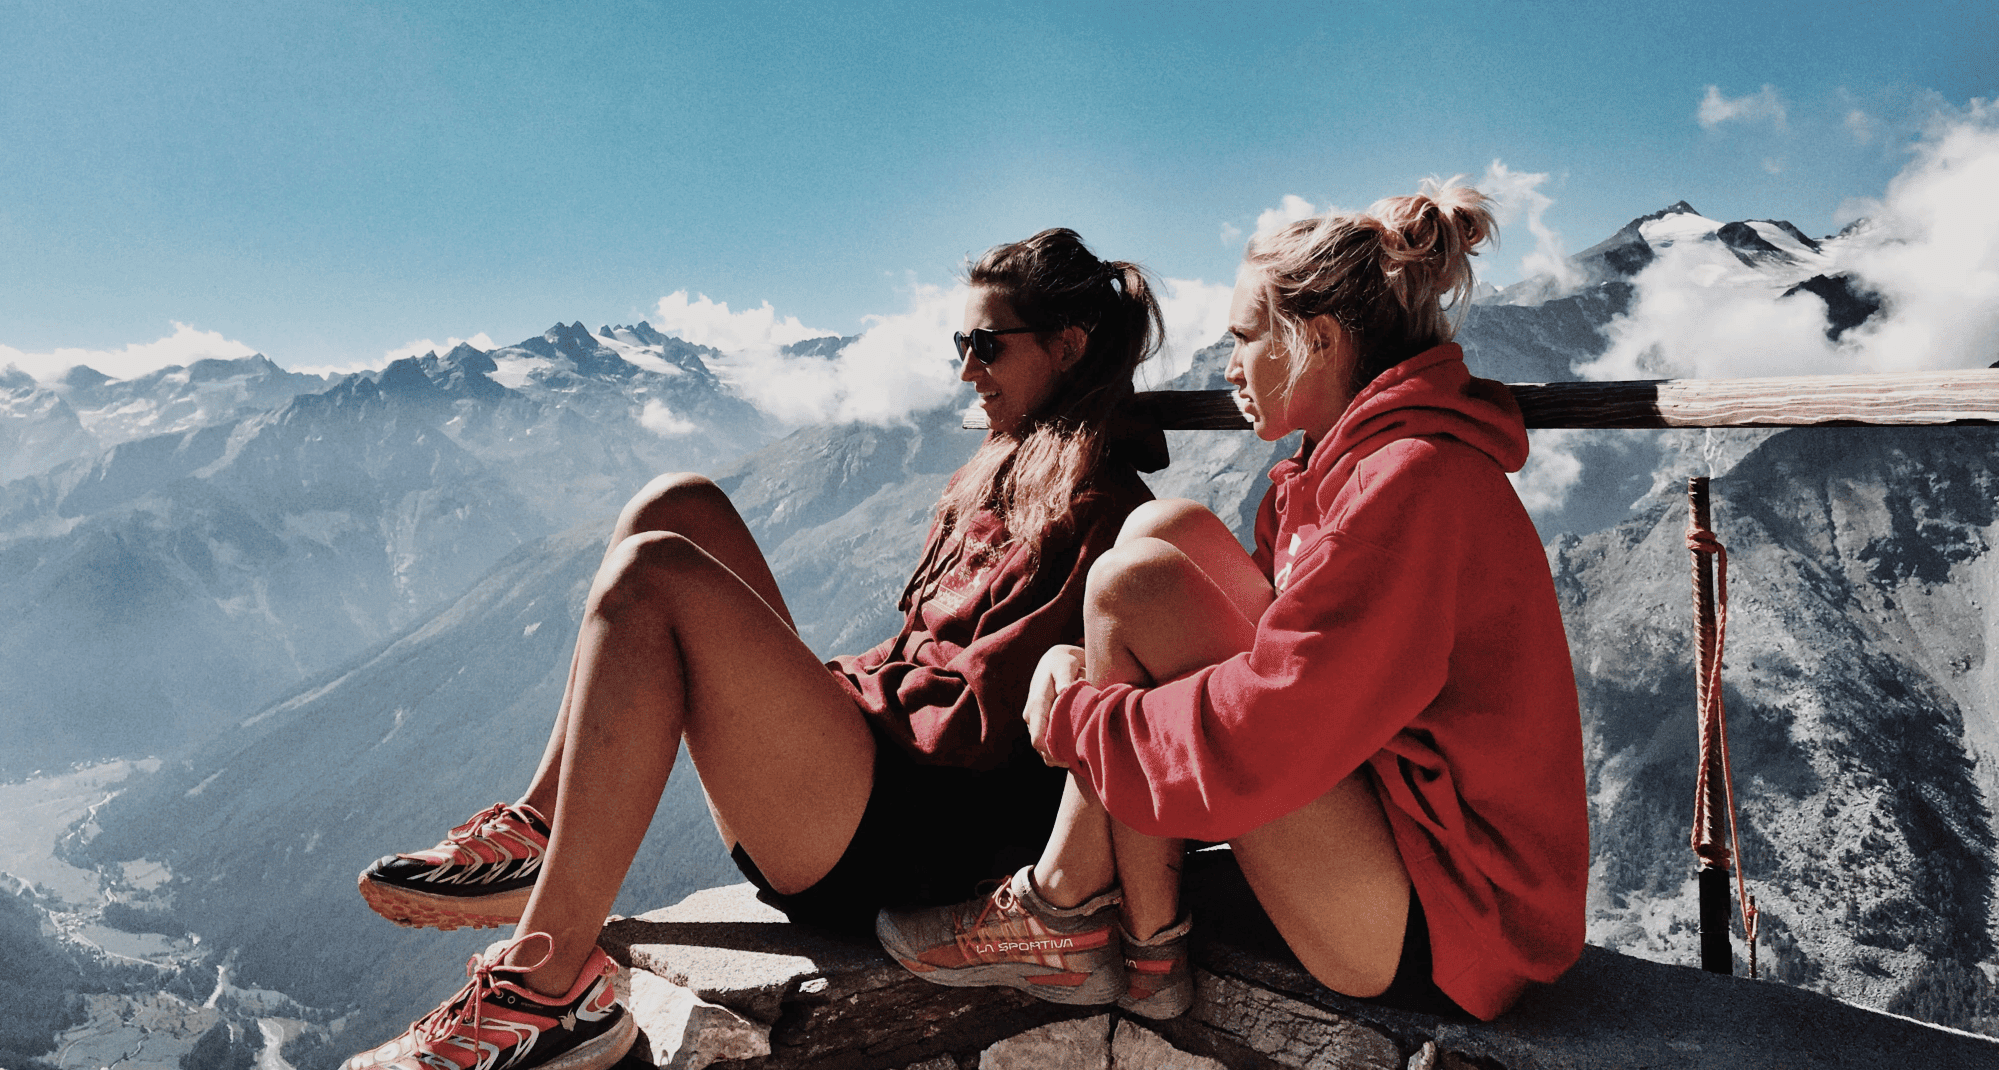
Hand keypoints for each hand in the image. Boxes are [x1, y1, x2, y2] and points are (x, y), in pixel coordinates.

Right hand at [1024, 645, 1085, 766]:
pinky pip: (1047, 743)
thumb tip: (1064, 690)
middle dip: (1058, 757)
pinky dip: (1059, 751)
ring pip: (1044, 749)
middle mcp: (1032, 716)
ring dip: (1059, 756)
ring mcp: (1035, 721)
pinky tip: (1074, 751)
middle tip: (1080, 759)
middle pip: (1041, 748)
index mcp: (1036, 705)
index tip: (1070, 757)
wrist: (1055, 660)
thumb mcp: (1065, 665)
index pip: (1037, 739)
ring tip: (1078, 756)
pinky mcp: (1041, 722)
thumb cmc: (1063, 663)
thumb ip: (1065, 677)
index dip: (1052, 753)